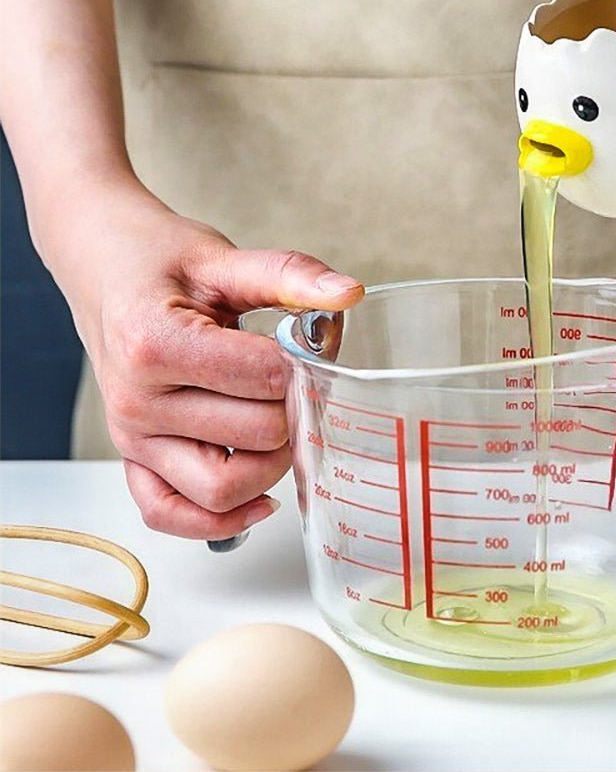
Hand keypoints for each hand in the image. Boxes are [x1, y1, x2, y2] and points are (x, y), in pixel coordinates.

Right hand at [61, 187, 363, 539]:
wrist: (102, 268)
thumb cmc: (158, 261)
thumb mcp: (225, 258)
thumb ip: (290, 276)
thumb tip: (349, 292)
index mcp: (156, 344)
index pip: (264, 379)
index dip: (301, 365)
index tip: (304, 345)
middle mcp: (137, 401)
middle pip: (256, 435)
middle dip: (295, 409)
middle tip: (301, 381)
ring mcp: (132, 437)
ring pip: (221, 489)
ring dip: (270, 466)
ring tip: (282, 425)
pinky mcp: (134, 459)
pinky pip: (171, 514)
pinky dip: (219, 521)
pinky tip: (260, 497)